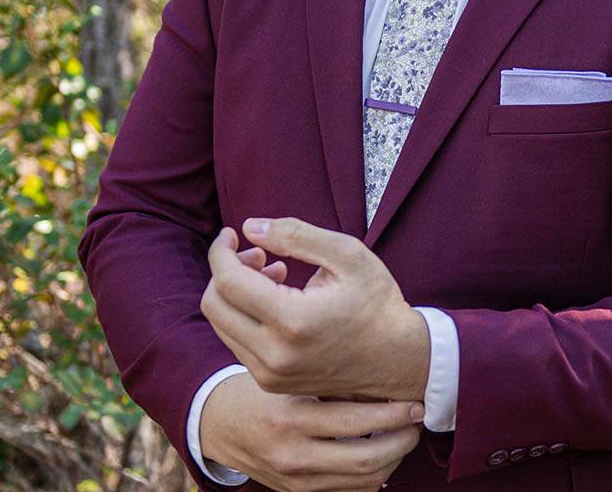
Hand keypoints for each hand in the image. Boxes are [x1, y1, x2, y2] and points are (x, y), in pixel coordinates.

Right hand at [199, 371, 422, 491]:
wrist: (220, 422)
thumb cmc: (262, 388)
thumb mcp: (292, 377)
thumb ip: (333, 382)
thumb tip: (384, 381)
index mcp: (291, 417)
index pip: (356, 422)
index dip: (394, 414)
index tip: (415, 402)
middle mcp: (292, 454)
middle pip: (365, 460)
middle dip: (401, 441)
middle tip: (417, 420)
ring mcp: (294, 480)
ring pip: (361, 483)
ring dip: (391, 461)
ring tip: (404, 436)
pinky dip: (371, 477)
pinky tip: (382, 455)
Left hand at [201, 217, 430, 401]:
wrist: (397, 358)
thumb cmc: (376, 301)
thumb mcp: (347, 254)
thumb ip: (296, 235)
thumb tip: (249, 227)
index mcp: (292, 321)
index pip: (228, 281)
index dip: (221, 251)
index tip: (231, 232)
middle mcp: (273, 355)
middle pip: (215, 304)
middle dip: (226, 270)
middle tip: (259, 253)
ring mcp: (270, 375)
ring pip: (222, 325)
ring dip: (236, 293)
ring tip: (274, 274)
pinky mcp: (271, 383)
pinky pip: (237, 342)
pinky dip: (245, 314)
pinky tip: (276, 299)